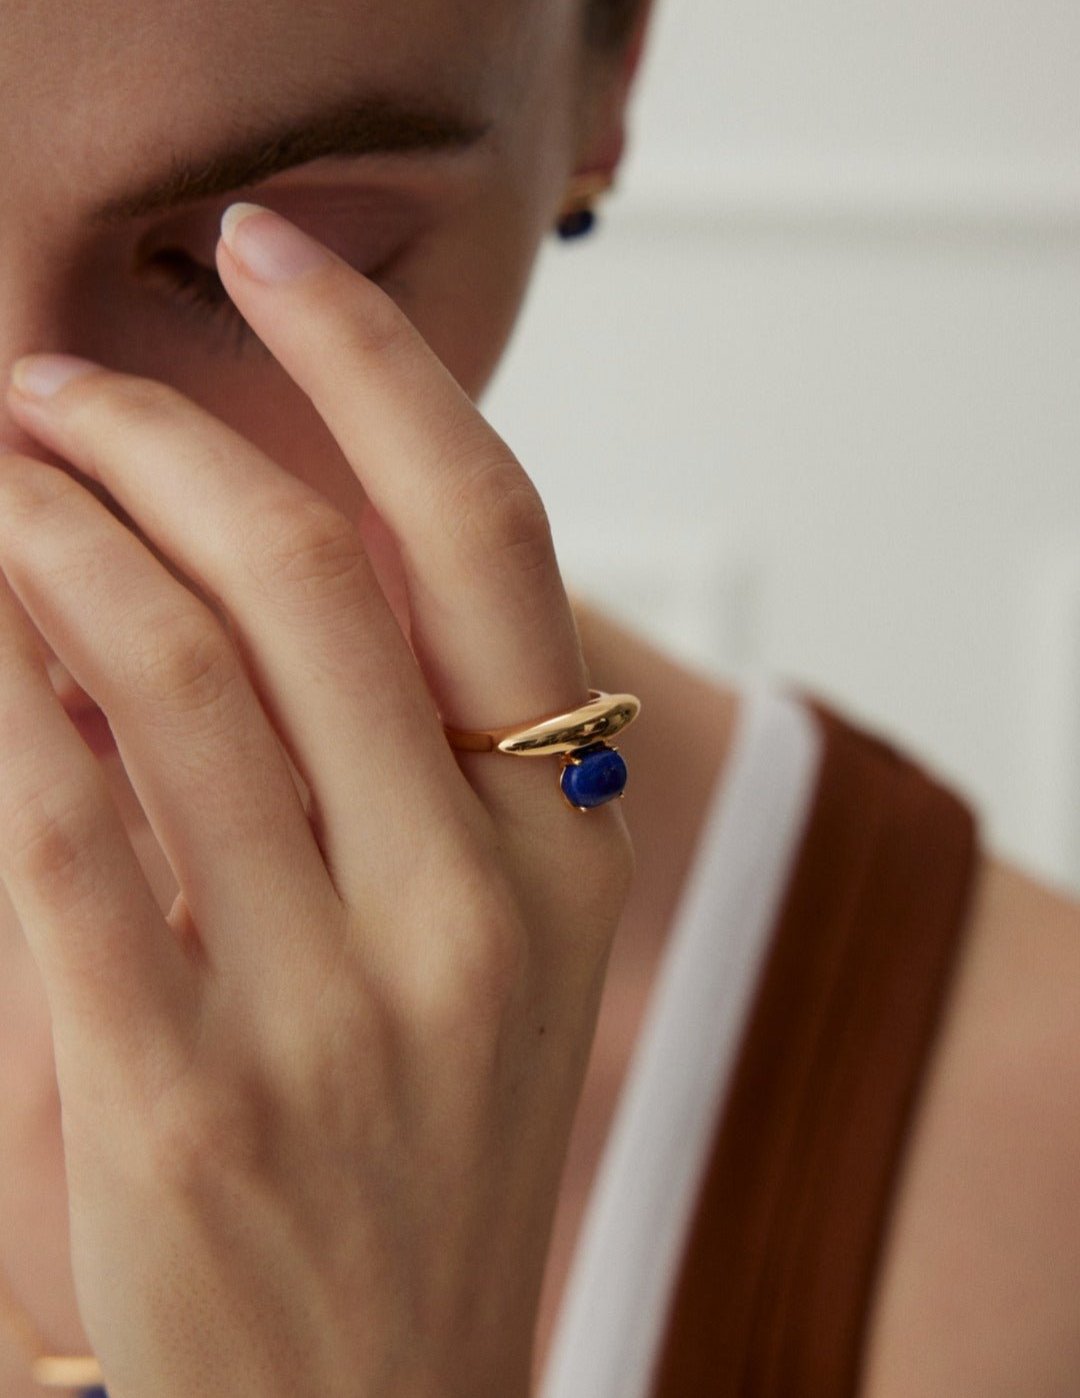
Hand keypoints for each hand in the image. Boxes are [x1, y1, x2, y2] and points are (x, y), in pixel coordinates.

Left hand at [0, 205, 632, 1397]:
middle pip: (312, 571)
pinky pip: (60, 828)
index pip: (491, 535)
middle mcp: (477, 902)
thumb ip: (407, 752)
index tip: (274, 257)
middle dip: (164, 431)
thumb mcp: (478, 942)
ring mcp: (341, 1005)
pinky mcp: (183, 1101)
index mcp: (566, 845)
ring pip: (170, 672)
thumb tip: (255, 554)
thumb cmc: (417, 1161)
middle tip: (56, 383)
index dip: (377, 364)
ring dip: (51, 529)